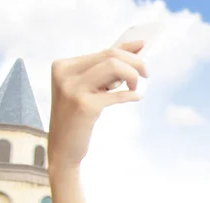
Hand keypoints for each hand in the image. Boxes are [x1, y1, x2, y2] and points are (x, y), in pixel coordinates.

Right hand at [47, 41, 147, 170]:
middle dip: (135, 62)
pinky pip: (116, 94)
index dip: (128, 48)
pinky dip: (131, 94)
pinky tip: (137, 97)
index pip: (104, 50)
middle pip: (111, 55)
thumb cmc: (78, 118)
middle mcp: (65, 73)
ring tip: (136, 87)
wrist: (62, 149)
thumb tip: (133, 56)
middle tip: (146, 73)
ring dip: (132, 75)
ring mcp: (72, 89)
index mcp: (64, 65)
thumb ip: (103, 73)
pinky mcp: (84, 105)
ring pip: (113, 66)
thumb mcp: (86, 90)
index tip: (144, 46)